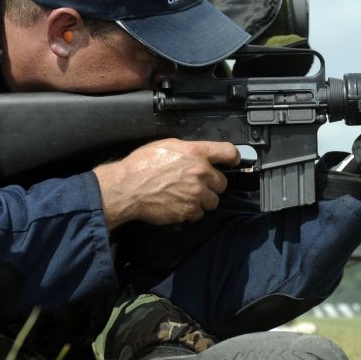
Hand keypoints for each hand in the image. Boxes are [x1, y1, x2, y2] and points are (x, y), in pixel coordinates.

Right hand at [93, 138, 239, 229]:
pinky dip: (192, 211)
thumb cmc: (142, 166)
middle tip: (197, 183)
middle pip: (223, 183)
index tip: (233, 161)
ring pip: (213, 201)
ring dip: (203, 200)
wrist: (127, 188)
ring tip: (187, 195)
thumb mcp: (166, 146)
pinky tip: (179, 204)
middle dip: (212, 184)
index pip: (228, 152)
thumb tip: (200, 154)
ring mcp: (196, 193)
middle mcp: (200, 173)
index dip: (233, 158)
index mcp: (196, 153)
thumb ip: (189, 150)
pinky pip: (199, 213)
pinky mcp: (189, 210)